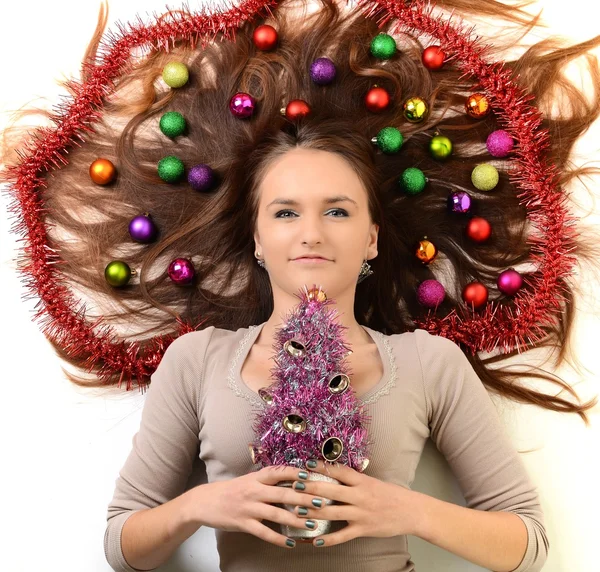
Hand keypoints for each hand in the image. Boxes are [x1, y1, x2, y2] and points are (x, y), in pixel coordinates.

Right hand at [189, 465, 330, 548]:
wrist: (204, 501)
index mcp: (256, 477)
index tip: (312, 476)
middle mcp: (254, 490)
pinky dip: (278, 539)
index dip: (295, 473)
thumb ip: (268, 481)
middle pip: (283, 493)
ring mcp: (248, 507)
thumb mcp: (249, 480)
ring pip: (276, 514)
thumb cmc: (231, 490)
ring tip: (313, 525)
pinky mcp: (243, 523)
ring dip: (296, 520)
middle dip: (304, 498)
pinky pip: (264, 532)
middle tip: (321, 502)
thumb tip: (293, 480)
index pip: (279, 472)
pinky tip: (291, 543)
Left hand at [291, 459, 420, 546]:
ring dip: (312, 512)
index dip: (322, 467)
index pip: (339, 471)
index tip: (306, 464)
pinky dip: (328, 539)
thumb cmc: (390, 494)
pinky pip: (342, 535)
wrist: (411, 511)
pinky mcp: (363, 529)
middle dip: (310, 488)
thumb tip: (332, 472)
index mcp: (362, 481)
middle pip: (330, 491)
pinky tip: (315, 540)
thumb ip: (353, 480)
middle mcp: (359, 496)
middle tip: (293, 485)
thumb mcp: (372, 482)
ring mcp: (360, 513)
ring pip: (331, 512)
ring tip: (296, 511)